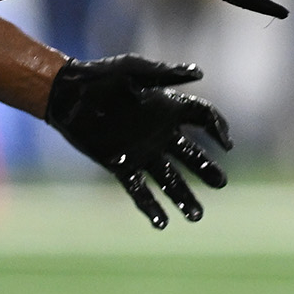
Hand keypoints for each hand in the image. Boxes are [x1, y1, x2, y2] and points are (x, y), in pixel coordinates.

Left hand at [45, 54, 233, 228]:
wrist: (67, 94)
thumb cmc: (101, 76)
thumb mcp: (134, 69)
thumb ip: (165, 74)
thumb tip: (200, 73)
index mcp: (167, 108)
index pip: (202, 117)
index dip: (218, 128)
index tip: (226, 145)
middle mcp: (159, 133)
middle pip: (191, 155)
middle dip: (206, 170)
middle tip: (220, 183)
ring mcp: (141, 152)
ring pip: (169, 179)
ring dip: (184, 197)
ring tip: (197, 216)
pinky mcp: (120, 166)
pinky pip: (139, 191)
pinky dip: (151, 207)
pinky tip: (163, 224)